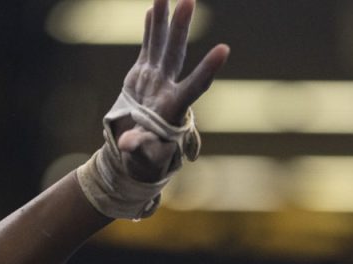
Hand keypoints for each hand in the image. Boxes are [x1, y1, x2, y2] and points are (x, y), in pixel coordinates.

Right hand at [115, 0, 228, 181]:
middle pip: (177, 54)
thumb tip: (128, 145)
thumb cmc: (146, 159)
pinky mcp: (144, 75)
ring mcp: (157, 80)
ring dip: (165, 20)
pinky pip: (148, 47)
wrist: (139, 151)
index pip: (195, 85)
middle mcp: (168, 88)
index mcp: (174, 108)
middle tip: (189, 0)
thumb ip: (139, 148)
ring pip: (162, 45)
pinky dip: (149, 30)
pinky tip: (152, 10)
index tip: (224, 49)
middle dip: (181, 28)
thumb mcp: (144, 157)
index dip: (208, 68)